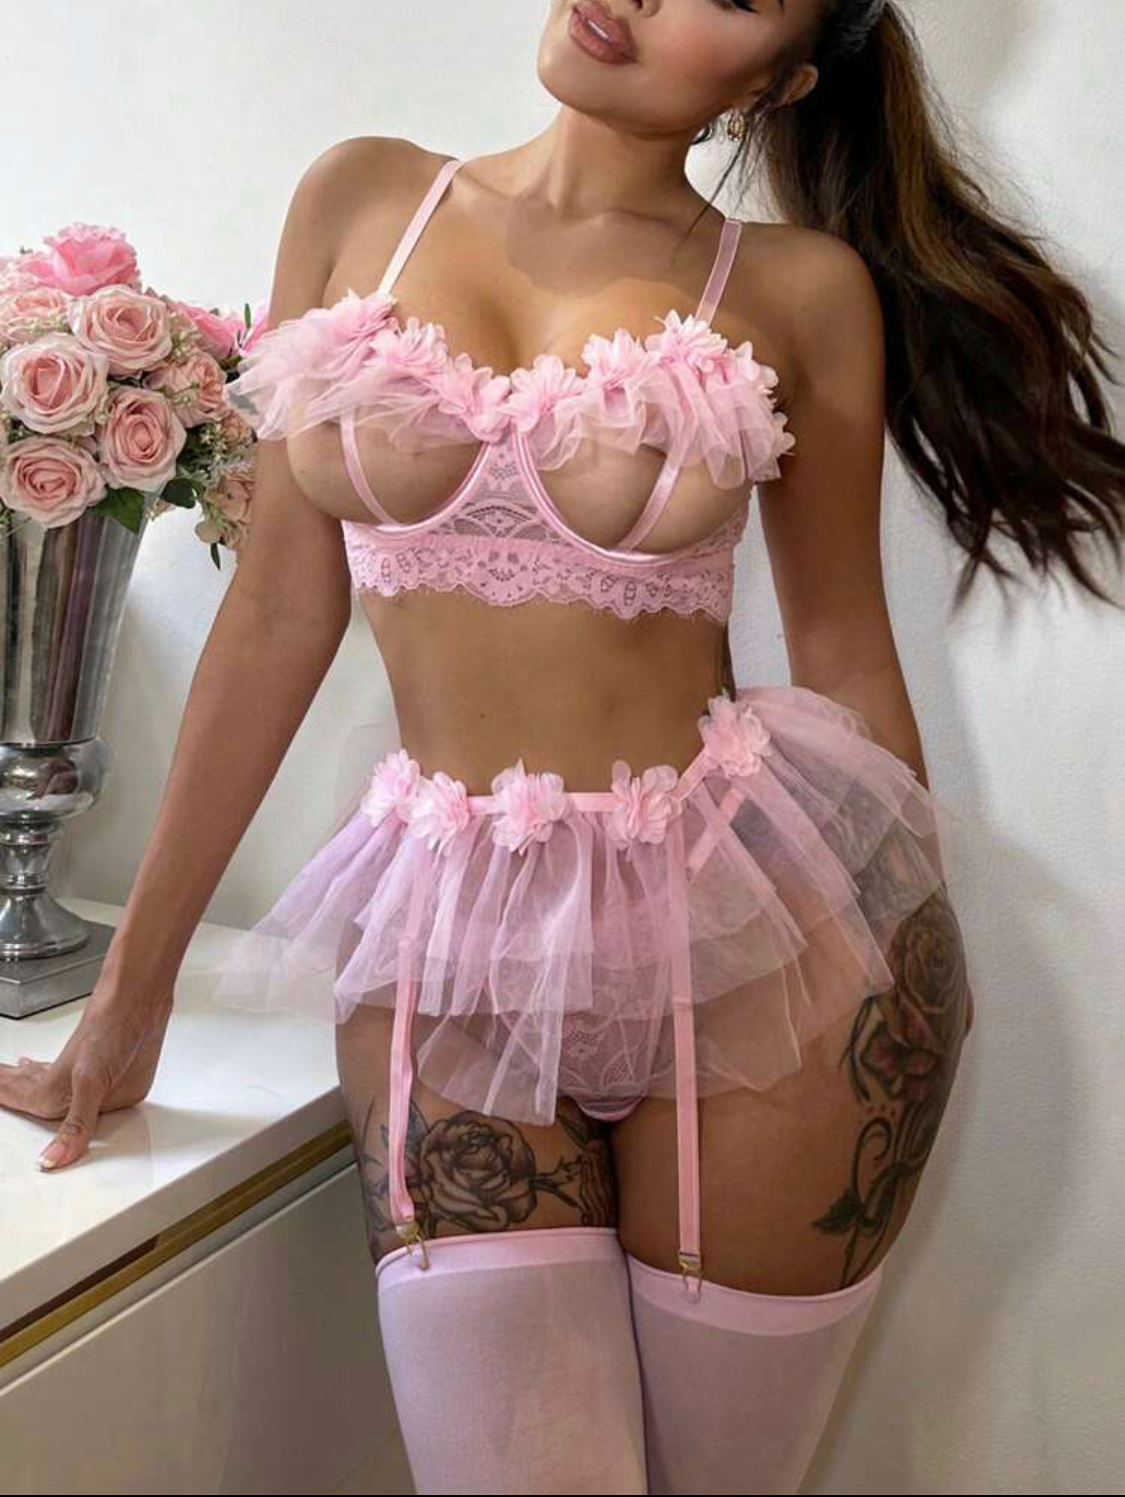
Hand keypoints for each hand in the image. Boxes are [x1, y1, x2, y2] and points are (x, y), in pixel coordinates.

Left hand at [0, 976, 174, 1169]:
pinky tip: (31, 1064)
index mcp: (95, 1102)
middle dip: (12, 1092)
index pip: (43, 1110)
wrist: (138, 989)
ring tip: (5, 1077)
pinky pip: (59, 1071)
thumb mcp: (93, 1080)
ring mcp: (98, 1073)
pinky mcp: (101, 1056)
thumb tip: (57, 1160)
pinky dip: (38, 1070)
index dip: (10, 1097)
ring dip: (22, 1082)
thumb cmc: (123, 1026)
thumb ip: (77, 1125)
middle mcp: (96, 1091)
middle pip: (41, 1100)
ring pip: (48, 1085)